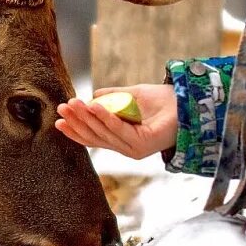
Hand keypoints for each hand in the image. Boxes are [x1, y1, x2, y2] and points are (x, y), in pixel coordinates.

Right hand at [55, 84, 177, 159]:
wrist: (187, 102)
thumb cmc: (162, 101)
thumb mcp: (131, 96)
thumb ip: (112, 98)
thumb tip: (91, 97)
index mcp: (122, 140)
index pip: (93, 138)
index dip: (75, 130)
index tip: (58, 120)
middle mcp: (126, 148)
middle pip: (95, 136)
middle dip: (77, 122)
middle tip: (62, 108)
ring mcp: (134, 149)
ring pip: (104, 133)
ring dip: (87, 117)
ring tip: (73, 104)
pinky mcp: (143, 145)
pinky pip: (119, 129)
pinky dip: (105, 117)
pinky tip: (94, 107)